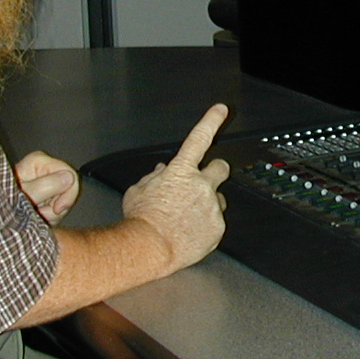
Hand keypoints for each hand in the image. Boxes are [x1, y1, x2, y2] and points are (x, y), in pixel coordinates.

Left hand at [15, 151, 80, 225]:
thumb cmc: (1, 202)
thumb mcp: (24, 195)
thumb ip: (46, 186)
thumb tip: (68, 178)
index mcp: (39, 161)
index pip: (69, 173)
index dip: (67, 193)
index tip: (55, 208)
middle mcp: (44, 167)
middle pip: (69, 188)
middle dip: (58, 206)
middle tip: (41, 213)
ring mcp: (46, 181)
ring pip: (65, 199)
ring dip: (52, 212)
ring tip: (36, 216)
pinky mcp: (46, 193)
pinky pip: (59, 206)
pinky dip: (50, 215)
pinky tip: (37, 216)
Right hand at [121, 104, 231, 270]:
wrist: (148, 248)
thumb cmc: (140, 220)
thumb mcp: (138, 190)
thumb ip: (154, 176)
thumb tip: (161, 170)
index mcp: (180, 171)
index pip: (199, 138)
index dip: (211, 121)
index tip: (221, 110)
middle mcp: (201, 186)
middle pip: (220, 168)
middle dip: (216, 169)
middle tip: (206, 179)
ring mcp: (212, 206)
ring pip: (218, 199)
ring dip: (207, 203)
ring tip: (187, 218)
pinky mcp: (217, 228)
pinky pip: (215, 223)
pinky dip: (205, 227)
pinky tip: (189, 233)